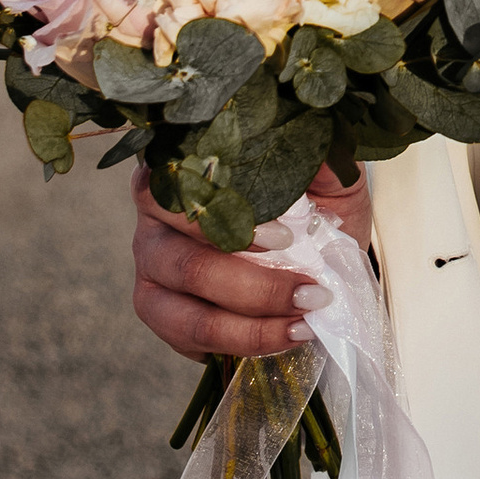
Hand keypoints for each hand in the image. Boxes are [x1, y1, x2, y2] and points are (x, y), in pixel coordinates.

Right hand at [130, 160, 373, 364]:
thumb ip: (320, 160)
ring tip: (304, 320)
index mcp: (183, 179)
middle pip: (187, 264)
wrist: (317, 256)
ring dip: (252, 325)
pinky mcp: (163, 318)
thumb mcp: (327, 181)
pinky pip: (194, 340)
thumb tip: (316, 136)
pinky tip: (289, 335)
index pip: (178, 192)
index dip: (224, 220)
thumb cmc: (311, 210)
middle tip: (310, 289)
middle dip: (254, 286)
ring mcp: (152, 276)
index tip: (284, 237)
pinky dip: (246, 342)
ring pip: (187, 313)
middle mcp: (154, 226)